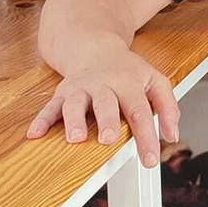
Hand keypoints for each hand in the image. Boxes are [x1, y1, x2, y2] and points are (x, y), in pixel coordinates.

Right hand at [26, 41, 179, 168]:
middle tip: (108, 140)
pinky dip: (42, 119)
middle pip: (106, 104)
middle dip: (106, 121)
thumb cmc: (128, 70)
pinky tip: (35, 133)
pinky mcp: (62, 93)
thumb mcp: (155, 81)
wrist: (95, 47)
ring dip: (73, 120)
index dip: (146, 136)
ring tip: (74, 138)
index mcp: (128, 83)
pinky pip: (50, 106)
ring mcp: (81, 89)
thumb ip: (167, 106)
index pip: (139, 111)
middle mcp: (103, 85)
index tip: (150, 159)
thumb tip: (172, 135)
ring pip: (75, 103)